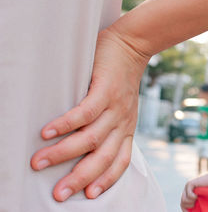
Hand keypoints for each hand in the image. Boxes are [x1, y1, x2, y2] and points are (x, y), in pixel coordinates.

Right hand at [30, 28, 148, 201]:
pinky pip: (86, 112)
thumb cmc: (121, 79)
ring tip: (40, 162)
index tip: (89, 196)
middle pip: (103, 157)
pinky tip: (48, 132)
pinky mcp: (106, 90)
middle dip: (80, 178)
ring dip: (64, 152)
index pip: (120, 161)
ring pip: (91, 138)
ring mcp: (115, 107)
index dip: (106, 180)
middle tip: (58, 193)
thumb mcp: (123, 108)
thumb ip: (109, 125)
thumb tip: (83, 144)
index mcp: (126, 129)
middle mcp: (123, 122)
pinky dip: (66, 124)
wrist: (132, 47)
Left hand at [180, 170, 207, 211]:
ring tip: (197, 200)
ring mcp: (187, 186)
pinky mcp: (190, 183)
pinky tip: (198, 195)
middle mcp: (186, 189)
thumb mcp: (203, 197)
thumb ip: (198, 202)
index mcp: (188, 192)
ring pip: (184, 200)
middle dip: (188, 207)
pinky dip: (194, 197)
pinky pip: (189, 195)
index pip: (182, 203)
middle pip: (182, 202)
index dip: (185, 210)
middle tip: (195, 206)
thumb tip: (195, 210)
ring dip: (191, 203)